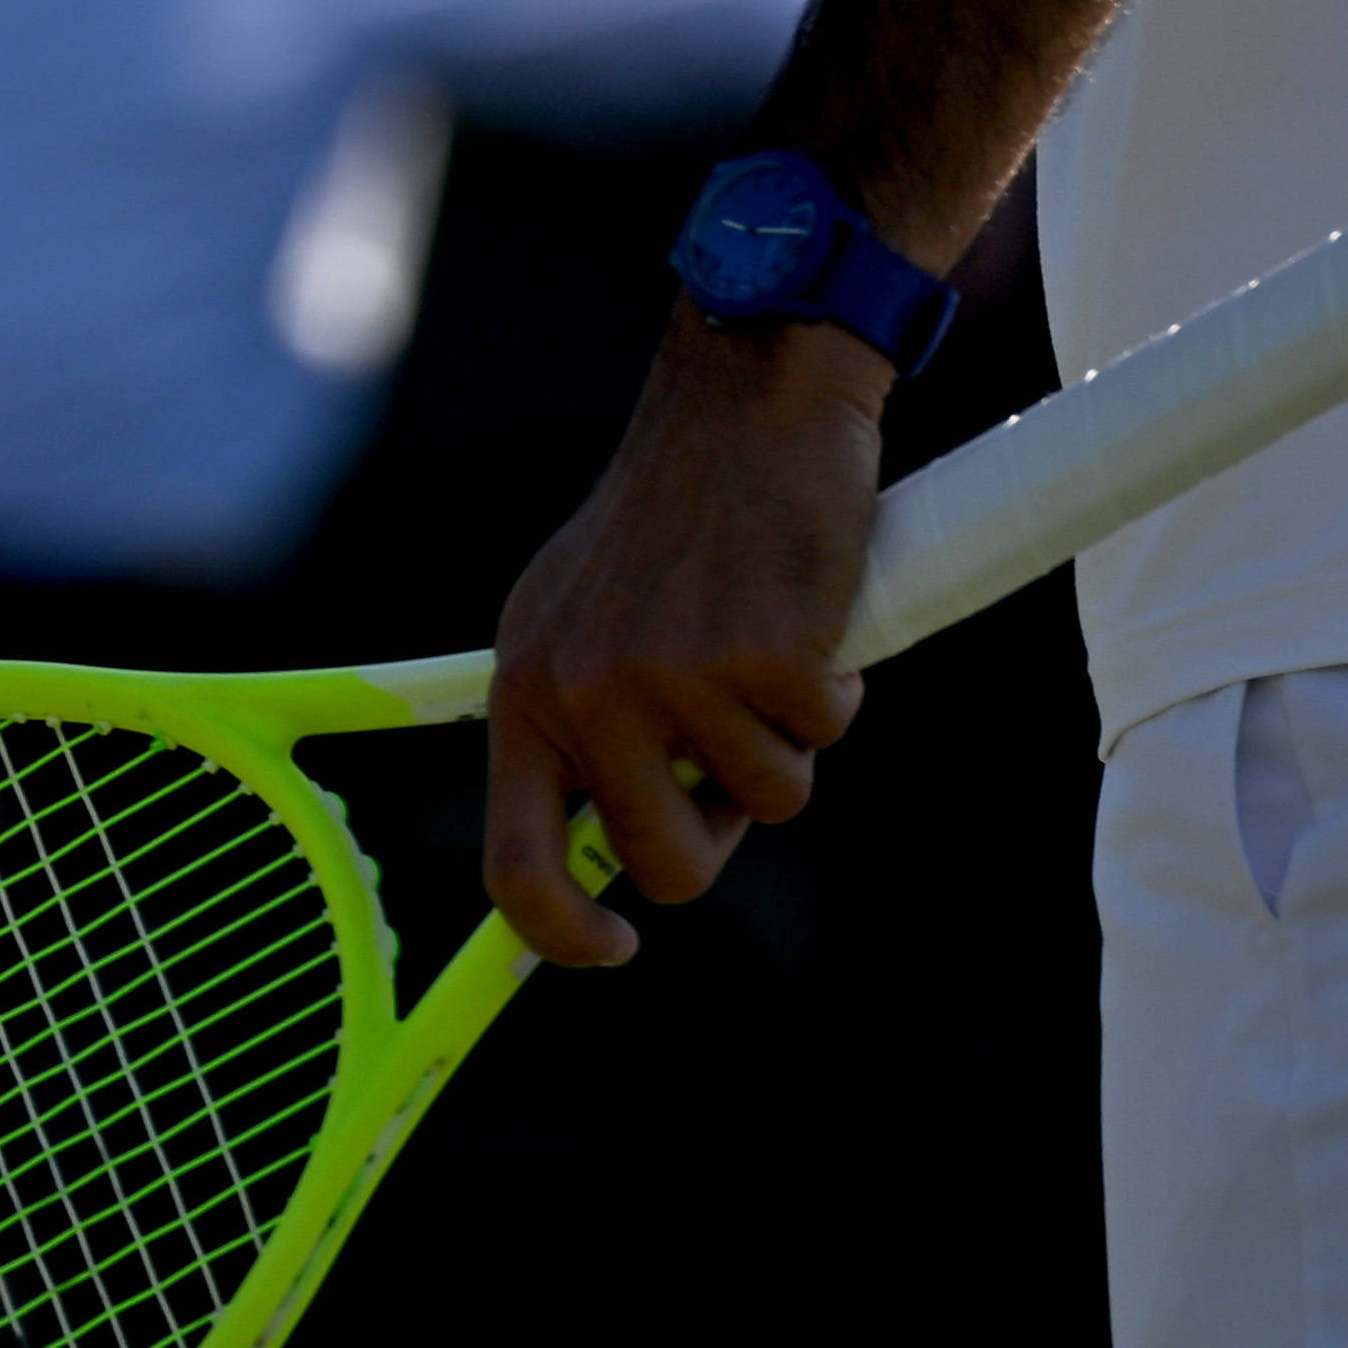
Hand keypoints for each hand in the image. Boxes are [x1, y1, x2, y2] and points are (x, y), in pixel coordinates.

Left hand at [479, 310, 887, 967]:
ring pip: (765, 804)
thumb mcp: (588, 618)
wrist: (744, 402)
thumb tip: (608, 863)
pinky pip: (825, 734)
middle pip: (665, 866)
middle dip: (719, 828)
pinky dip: (835, 687)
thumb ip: (587, 727)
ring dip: (786, 738)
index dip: (563, 934)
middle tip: (738, 738)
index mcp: (525, 688)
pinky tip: (804, 608)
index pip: (512, 864)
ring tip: (765, 639)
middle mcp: (583, 692)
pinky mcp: (759, 654)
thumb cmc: (679, 521)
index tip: (617, 945)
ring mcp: (669, 675)